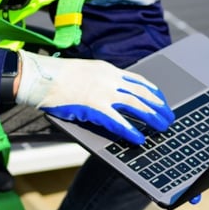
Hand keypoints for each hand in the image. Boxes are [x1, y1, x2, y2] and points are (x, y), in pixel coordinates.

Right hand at [15, 51, 173, 144]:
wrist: (39, 77)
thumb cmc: (56, 77)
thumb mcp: (85, 72)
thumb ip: (100, 81)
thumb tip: (111, 94)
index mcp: (107, 70)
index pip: (137, 80)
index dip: (152, 91)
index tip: (160, 99)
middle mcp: (109, 79)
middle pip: (141, 92)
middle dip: (158, 105)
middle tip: (168, 116)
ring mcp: (102, 93)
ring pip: (136, 105)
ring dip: (152, 117)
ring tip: (162, 127)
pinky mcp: (93, 107)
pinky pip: (117, 121)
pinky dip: (131, 130)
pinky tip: (140, 138)